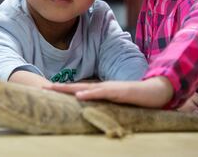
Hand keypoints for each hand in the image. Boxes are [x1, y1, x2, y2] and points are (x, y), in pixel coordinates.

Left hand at [47, 76, 173, 107]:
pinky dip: (89, 94)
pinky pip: (101, 93)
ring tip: (53, 89)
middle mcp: (102, 87)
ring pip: (85, 88)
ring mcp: (109, 88)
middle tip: (42, 88)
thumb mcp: (116, 103)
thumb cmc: (136, 99)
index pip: (78, 90)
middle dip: (59, 88)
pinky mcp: (118, 91)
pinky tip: (79, 96)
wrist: (155, 92)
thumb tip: (92, 110)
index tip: (48, 91)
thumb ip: (105, 105)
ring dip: (68, 89)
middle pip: (77, 86)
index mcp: (101, 90)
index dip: (63, 90)